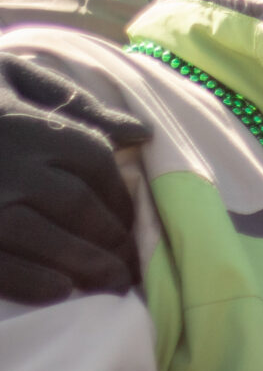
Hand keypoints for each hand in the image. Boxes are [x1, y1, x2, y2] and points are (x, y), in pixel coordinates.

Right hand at [0, 53, 150, 302]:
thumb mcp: (14, 78)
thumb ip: (74, 102)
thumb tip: (140, 133)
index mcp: (29, 125)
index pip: (95, 162)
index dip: (119, 195)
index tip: (130, 221)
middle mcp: (10, 165)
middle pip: (78, 206)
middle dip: (111, 238)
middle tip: (131, 265)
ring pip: (45, 239)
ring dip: (84, 265)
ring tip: (111, 284)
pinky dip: (32, 281)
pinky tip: (60, 292)